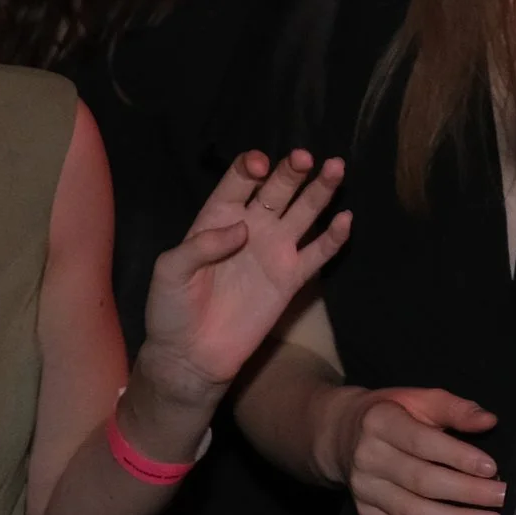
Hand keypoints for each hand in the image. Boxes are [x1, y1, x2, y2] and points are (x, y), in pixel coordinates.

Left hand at [140, 151, 350, 409]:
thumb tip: (242, 229)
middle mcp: (250, 227)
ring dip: (320, 191)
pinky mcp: (291, 279)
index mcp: (217, 218)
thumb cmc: (171, 310)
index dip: (250, 169)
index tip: (260, 166)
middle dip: (291, 172)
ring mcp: (274, 252)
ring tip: (336, 168)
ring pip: (303, 213)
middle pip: (276, 190)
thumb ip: (200, 246)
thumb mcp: (169, 271)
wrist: (191, 355)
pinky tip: (346, 219)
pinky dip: (334, 237)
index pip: (239, 181)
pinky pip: (317, 253)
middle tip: (305, 158)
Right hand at [327, 386, 504, 514]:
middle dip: (467, 493)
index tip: (492, 469)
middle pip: (421, 482)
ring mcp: (365, 490)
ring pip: (413, 513)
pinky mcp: (366, 513)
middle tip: (501, 498)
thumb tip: (489, 421)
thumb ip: (455, 409)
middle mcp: (368, 458)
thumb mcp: (419, 398)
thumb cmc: (392, 413)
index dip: (459, 457)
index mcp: (381, 422)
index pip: (422, 443)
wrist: (341, 435)